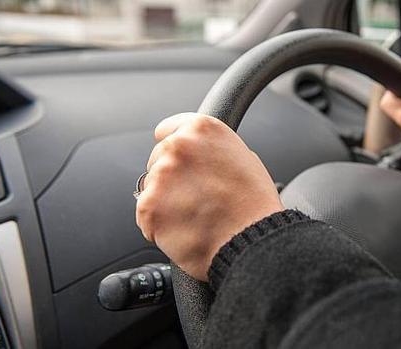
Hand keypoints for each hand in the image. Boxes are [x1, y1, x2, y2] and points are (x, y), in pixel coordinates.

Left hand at [136, 113, 283, 280]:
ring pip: (150, 187)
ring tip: (195, 215)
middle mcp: (178, 146)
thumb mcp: (244, 159)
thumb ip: (214, 149)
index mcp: (202, 129)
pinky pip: (145, 214)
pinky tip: (185, 229)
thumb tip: (200, 155)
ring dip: (165, 201)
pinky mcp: (149, 206)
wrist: (252, 241)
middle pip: (156, 160)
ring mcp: (161, 176)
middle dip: (171, 178)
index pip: (167, 131)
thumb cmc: (254, 205)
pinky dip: (159, 225)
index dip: (177, 152)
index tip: (183, 165)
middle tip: (196, 197)